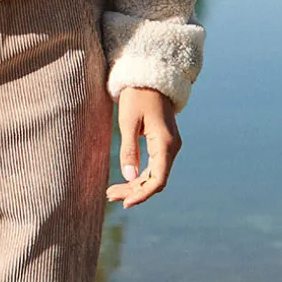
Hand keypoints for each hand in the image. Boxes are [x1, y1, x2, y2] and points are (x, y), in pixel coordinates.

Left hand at [106, 87, 180, 207]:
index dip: (142, 195)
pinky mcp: (164, 145)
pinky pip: (153, 167)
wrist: (150, 78)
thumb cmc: (137, 96)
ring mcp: (170, 147)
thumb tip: (129, 177)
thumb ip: (129, 150)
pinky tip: (123, 180)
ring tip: (111, 192)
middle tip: (109, 196)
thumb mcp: (128, 122)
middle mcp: (172, 148)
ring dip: (135, 186)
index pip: (157, 179)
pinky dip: (139, 175)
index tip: (125, 204)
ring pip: (154, 175)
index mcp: (166, 143)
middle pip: (155, 181)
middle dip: (134, 192)